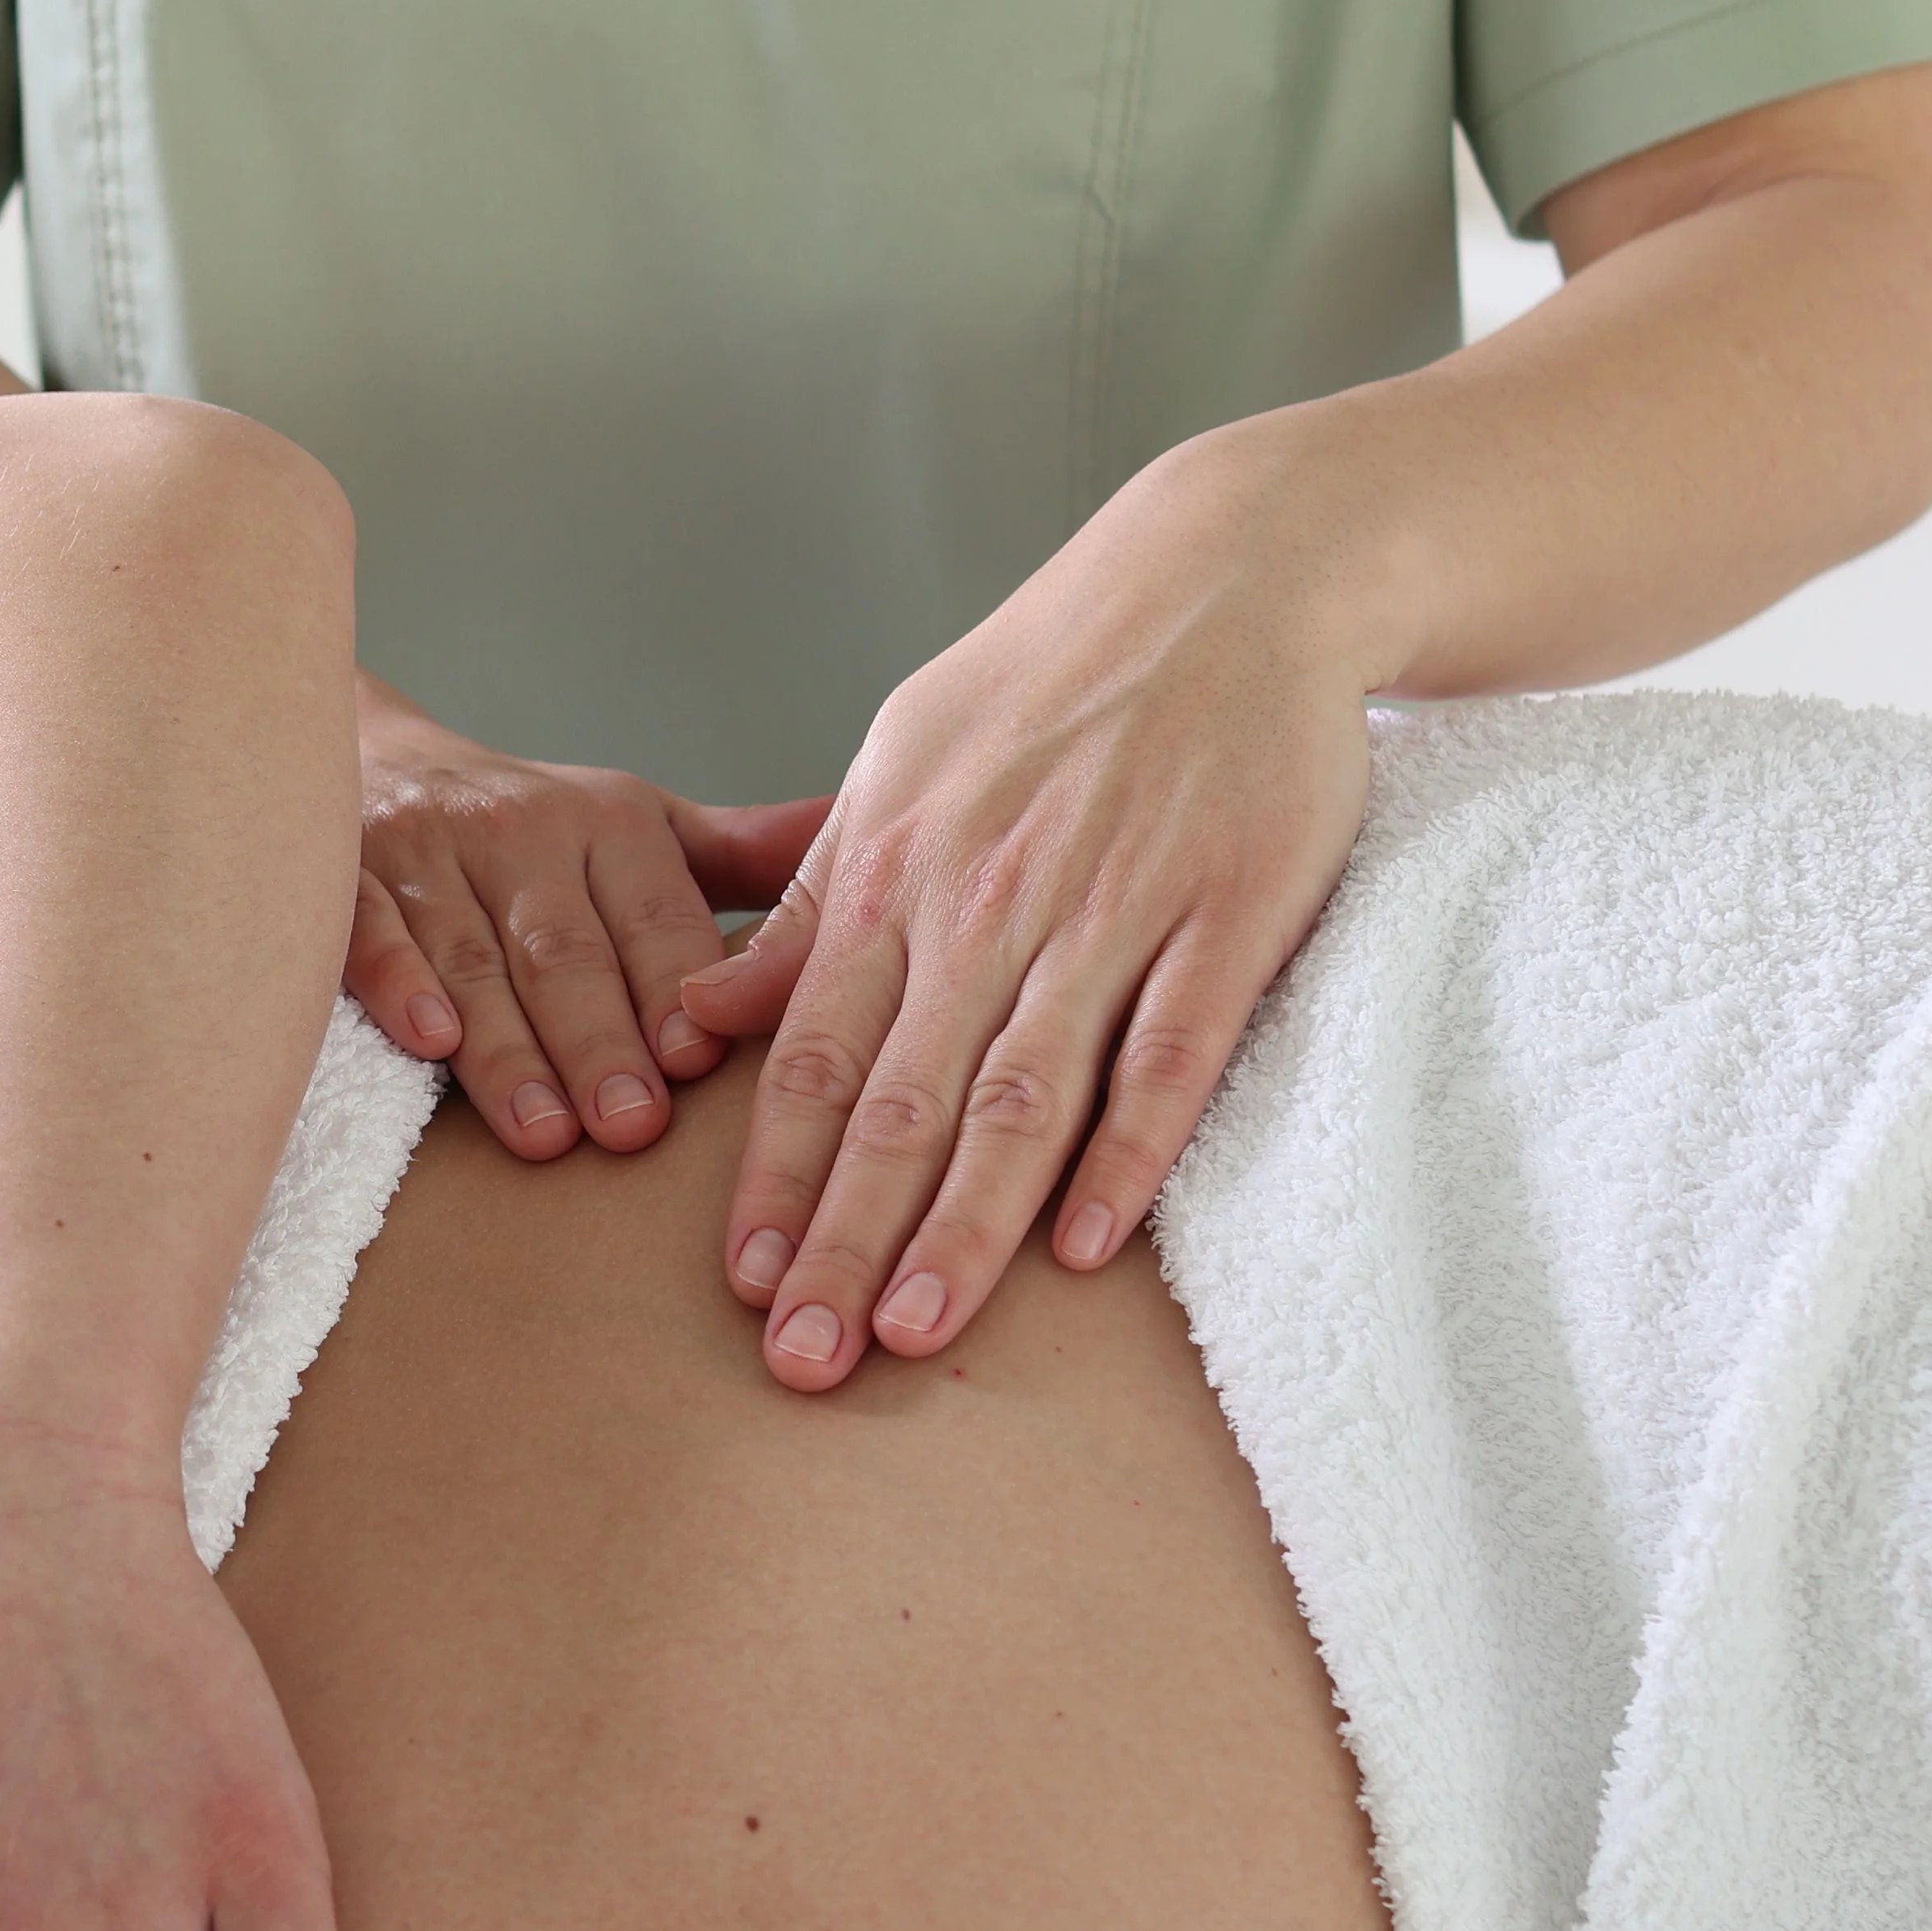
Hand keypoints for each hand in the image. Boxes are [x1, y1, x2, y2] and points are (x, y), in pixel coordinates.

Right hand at [345, 685, 827, 1160]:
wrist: (373, 762)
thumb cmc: (537, 834)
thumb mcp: (645, 834)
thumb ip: (748, 859)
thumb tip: (879, 839)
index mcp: (607, 823)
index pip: (652, 910)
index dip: (673, 984)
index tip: (696, 1059)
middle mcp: (518, 830)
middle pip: (565, 947)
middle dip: (599, 1039)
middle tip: (630, 1126)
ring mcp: (424, 854)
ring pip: (472, 957)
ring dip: (508, 1047)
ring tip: (544, 1132)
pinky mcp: (341, 877)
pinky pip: (366, 932)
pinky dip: (397, 983)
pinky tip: (428, 1041)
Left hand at [677, 464, 1380, 1389]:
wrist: (1229, 571)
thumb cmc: (1052, 678)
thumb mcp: (896, 762)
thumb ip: (809, 902)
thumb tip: (701, 1017)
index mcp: (896, 868)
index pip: (812, 1054)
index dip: (774, 1178)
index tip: (741, 1284)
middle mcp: (988, 899)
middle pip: (900, 1100)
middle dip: (843, 1239)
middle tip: (803, 1359)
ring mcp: (1111, 907)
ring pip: (1021, 1096)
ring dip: (963, 1226)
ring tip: (914, 1331)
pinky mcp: (1230, 912)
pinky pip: (1170, 1052)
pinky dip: (1128, 1151)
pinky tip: (1087, 1246)